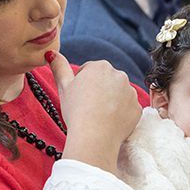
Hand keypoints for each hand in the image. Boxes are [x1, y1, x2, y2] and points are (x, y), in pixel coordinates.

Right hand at [50, 53, 140, 173]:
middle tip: (88, 107)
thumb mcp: (64, 87)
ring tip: (99, 115)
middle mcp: (120, 75)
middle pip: (106, 81)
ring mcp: (131, 92)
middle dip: (99, 90)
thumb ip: (59, 67)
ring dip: (111, 101)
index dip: (81, 84)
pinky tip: (110, 122)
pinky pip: (128, 109)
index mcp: (100, 66)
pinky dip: (121, 114)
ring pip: (119, 94)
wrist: (94, 137)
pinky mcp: (137, 108)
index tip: (78, 97)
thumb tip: (51, 53)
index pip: (90, 70)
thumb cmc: (76, 111)